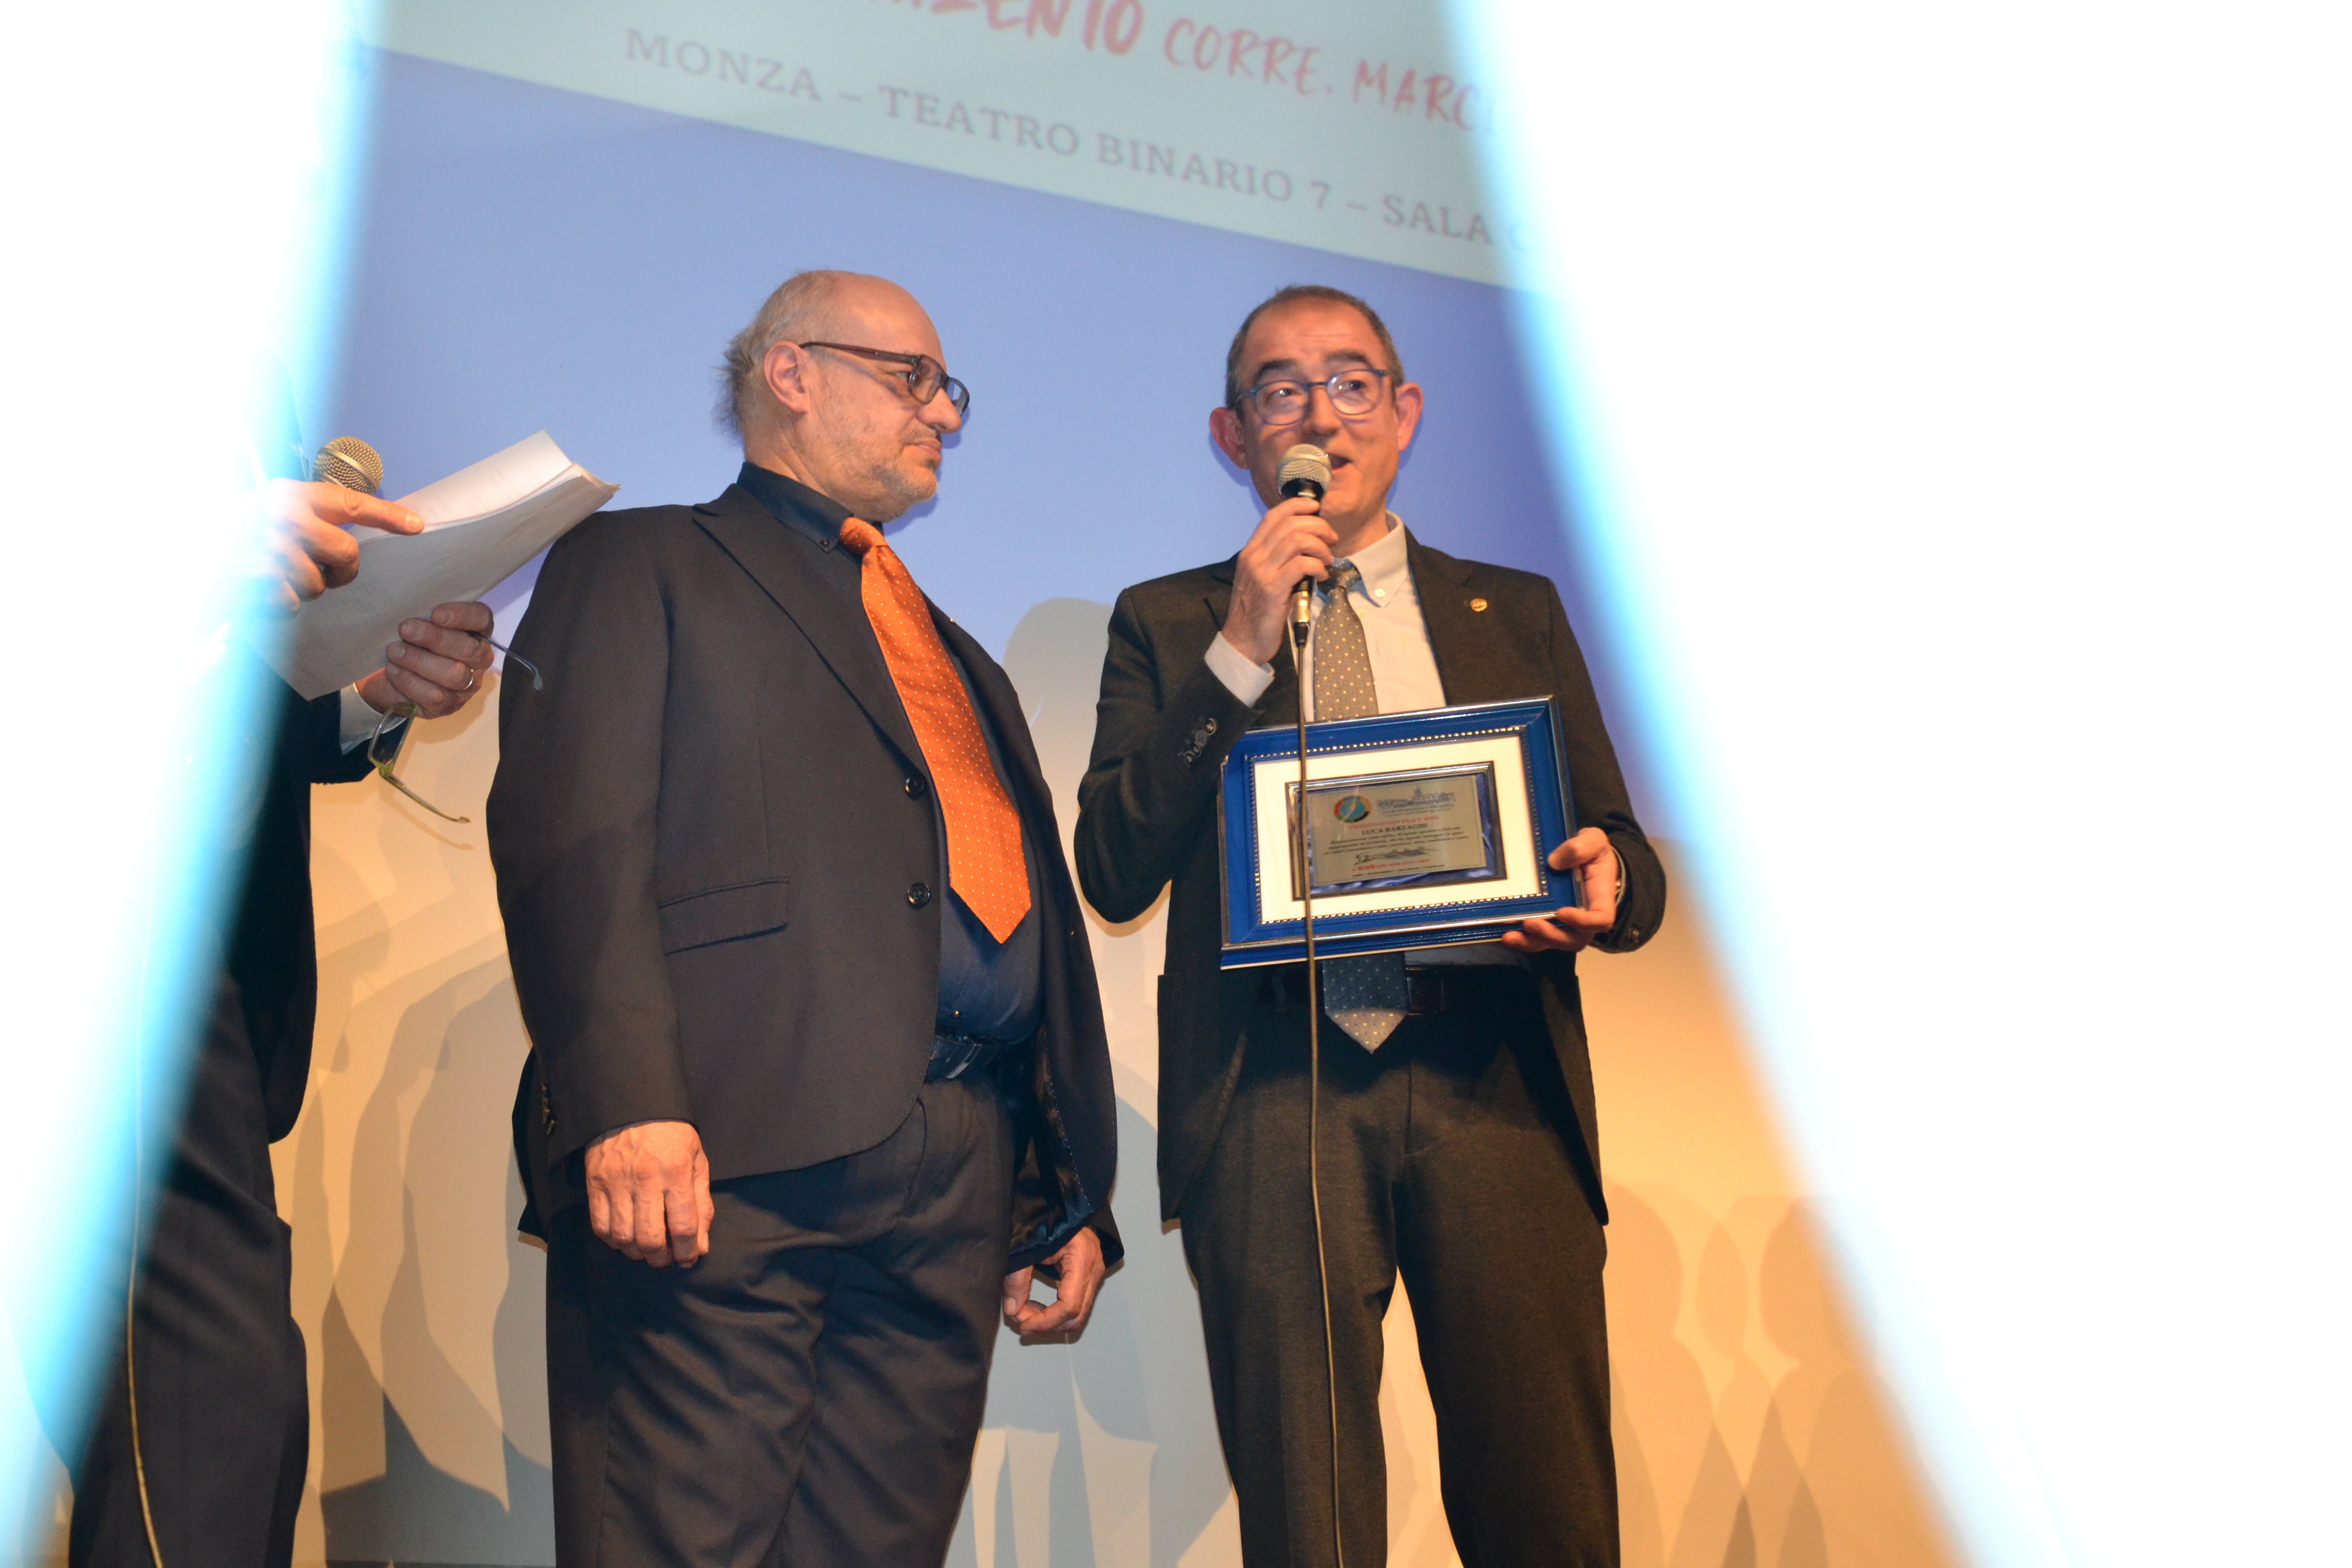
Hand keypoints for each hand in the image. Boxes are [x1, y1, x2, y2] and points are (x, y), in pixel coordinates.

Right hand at [244, 479, 422, 614]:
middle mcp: (284, 516)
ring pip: (319, 584)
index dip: (388, 514)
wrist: (180, 550)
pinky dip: (280, 604)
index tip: (417, 525)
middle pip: (346, 552)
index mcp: (291, 495)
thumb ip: (311, 517)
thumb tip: (353, 536)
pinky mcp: (256, 578)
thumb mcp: (271, 510)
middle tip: (325, 572)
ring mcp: (270, 547)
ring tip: (278, 576)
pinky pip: (291, 603)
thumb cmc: (232, 532)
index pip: (351, 502)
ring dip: (305, 589)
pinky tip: (261, 589)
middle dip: (341, 570)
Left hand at [356, 602, 494, 718]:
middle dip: (435, 638)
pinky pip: (434, 695)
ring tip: (394, 651)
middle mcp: (477, 659)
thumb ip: (423, 614)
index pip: (482, 619)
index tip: (435, 613)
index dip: (463, 615)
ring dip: (419, 661)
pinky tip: (393, 670)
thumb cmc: (407, 641)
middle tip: (405, 629)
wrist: (387, 674)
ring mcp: (467, 686)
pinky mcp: (449, 706)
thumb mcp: (415, 623)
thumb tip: (413, 604)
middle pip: (469, 649)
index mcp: (475, 632)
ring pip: (454, 674)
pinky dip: (410, 681)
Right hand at [584, 1120, 712, 1266]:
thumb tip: (701, 1245)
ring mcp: (617, 1183)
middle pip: (650, 1239)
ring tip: (646, 1249)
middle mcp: (646, 1180)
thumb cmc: (671, 1134)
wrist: (633, 1105)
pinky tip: (625, 1237)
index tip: (689, 1258)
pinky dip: (613, 1240)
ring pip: (623, 1237)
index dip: (688, 1251)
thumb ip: (701, 1204)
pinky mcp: (595, 1184)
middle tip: (666, 1258)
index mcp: (676, 1172)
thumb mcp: (697, 1161)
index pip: (683, 1226)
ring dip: (636, 1252)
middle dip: (661, 1258)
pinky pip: (600, 1226)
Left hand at [1002, 1225, 1105, 1338]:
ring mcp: (1093, 1272)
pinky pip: (1074, 1304)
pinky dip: (1054, 1312)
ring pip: (1076, 1314)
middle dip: (1046, 1324)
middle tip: (1019, 1320)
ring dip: (1049, 1321)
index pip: (1069, 1306)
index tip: (1023, 1326)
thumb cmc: (1042, 1214)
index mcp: (1082, 1257)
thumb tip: (1011, 1309)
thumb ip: (1016, 1278)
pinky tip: (1034, 1306)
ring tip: (1023, 1312)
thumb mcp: (1025, 1245)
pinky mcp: (1087, 1275)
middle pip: (1075, 1315)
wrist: (1055, 1198)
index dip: (1045, 1322)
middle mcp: (1093, 1267)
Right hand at [1220, 495, 1336, 665]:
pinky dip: (1317, 566)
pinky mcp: (1272, 589)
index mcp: (1251, 552)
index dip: (1296, 505)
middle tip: (1331, 539)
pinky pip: (1301, 565)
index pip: (1273, 516)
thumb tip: (1304, 544)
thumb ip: (1276, 560)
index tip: (1315, 507)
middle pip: (1290, 524)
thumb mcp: (1261, 578)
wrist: (1243, 641)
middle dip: (1317, 526)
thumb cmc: (1256, 611)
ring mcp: (1262, 572)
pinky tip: (1321, 575)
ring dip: (1320, 546)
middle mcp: (1254, 557)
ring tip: (1327, 559)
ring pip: (1297, 540)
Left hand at [1499, 828, 1621, 954]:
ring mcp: (1564, 923)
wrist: (1583, 855)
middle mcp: (1584, 918)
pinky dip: (1521, 939)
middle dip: (1551, 936)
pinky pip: (1536, 937)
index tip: (1562, 913)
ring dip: (1530, 942)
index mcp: (1600, 900)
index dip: (1583, 922)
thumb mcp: (1593, 840)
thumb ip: (1581, 847)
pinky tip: (1505, 935)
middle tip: (1530, 924)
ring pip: (1551, 942)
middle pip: (1573, 939)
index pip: (1600, 920)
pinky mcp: (1547, 922)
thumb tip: (1555, 862)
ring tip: (1510, 936)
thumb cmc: (1592, 851)